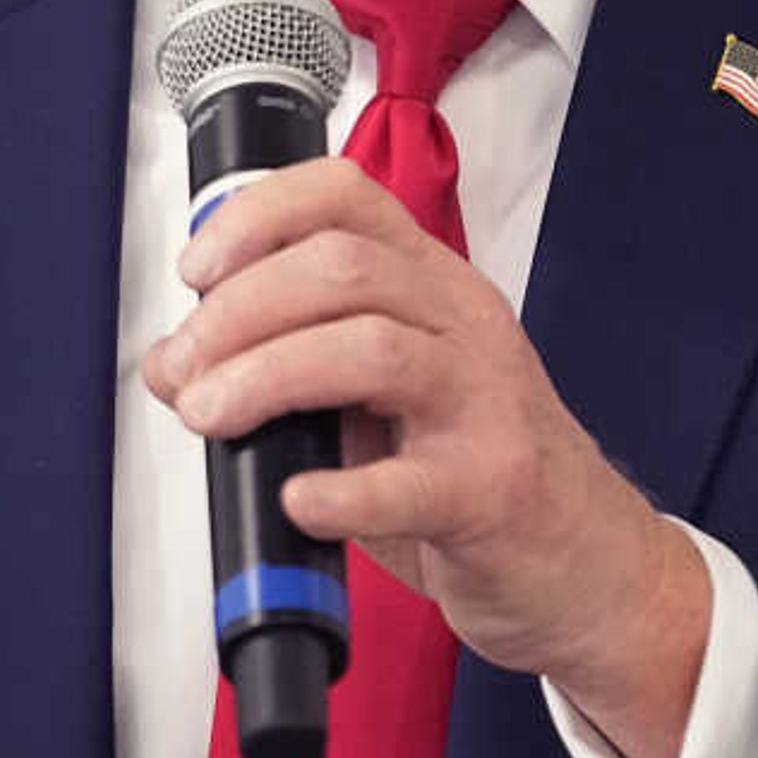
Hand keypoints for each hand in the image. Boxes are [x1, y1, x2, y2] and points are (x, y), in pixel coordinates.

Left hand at [143, 158, 709, 757]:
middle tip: (187, 371)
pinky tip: (297, 498)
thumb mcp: (372, 399)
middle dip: (240, 312)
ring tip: (211, 418)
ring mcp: (486, 402)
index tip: (197, 271)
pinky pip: (411, 482)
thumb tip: (173, 365)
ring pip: (371, 350)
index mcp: (428, 283)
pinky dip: (341, 490)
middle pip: (342, 269)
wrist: (584, 561)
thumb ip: (279, 366)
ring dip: (268, 377)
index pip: (343, 196)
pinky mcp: (493, 489)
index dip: (257, 216)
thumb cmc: (471, 467)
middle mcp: (462, 322)